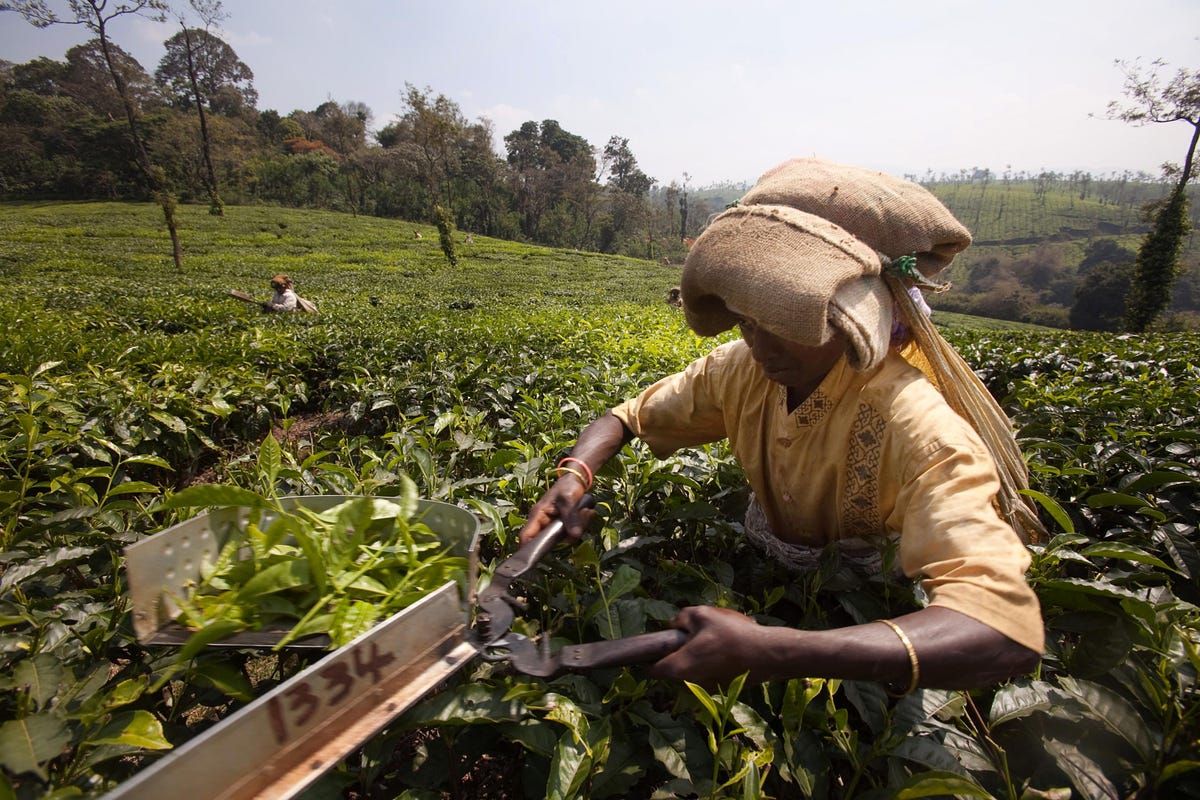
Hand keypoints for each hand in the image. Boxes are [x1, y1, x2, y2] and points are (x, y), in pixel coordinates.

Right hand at [518, 477, 592, 544]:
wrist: (575, 481)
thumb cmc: (566, 487)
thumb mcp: (568, 499)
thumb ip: (570, 517)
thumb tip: (574, 536)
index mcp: (538, 516)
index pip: (526, 536)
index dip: (526, 550)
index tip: (534, 558)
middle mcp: (544, 524)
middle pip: (550, 541)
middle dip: (568, 534)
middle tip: (581, 520)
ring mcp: (554, 527)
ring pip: (565, 538)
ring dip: (579, 527)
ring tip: (585, 511)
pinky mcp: (564, 527)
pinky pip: (573, 534)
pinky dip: (582, 525)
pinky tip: (586, 513)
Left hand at [648, 606, 782, 687]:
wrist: (766, 654)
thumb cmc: (731, 634)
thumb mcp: (702, 615)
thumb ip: (681, 618)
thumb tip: (675, 625)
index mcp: (679, 667)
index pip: (652, 669)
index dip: (647, 658)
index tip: (651, 647)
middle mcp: (689, 683)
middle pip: (672, 669)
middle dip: (674, 653)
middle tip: (685, 635)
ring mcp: (705, 688)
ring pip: (690, 671)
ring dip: (692, 658)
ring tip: (708, 639)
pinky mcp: (720, 688)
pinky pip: (705, 673)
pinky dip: (707, 663)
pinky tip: (722, 648)